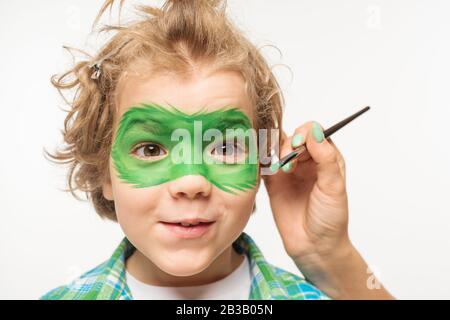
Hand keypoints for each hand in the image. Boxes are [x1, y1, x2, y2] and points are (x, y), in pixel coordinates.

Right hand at [262, 121, 392, 298]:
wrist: (314, 246)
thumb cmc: (330, 219)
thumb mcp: (333, 187)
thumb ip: (325, 157)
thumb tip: (314, 131)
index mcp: (326, 159)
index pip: (313, 133)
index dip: (304, 134)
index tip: (298, 145)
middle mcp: (307, 162)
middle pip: (293, 137)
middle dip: (288, 144)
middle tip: (288, 162)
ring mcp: (289, 171)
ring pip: (276, 147)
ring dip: (274, 151)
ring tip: (280, 169)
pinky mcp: (273, 183)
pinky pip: (263, 164)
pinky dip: (260, 161)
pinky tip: (265, 167)